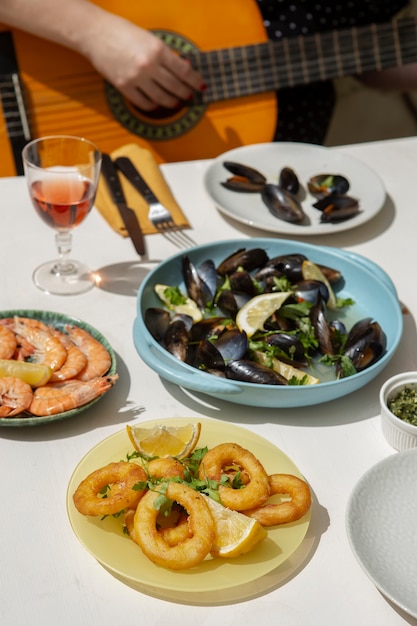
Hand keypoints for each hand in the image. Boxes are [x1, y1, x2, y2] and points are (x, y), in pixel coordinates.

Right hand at [85, 13, 204, 109]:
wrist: (96, 34)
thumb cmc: (122, 32)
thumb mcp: (149, 39)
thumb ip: (165, 55)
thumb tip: (182, 68)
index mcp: (158, 50)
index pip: (184, 71)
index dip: (195, 81)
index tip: (201, 86)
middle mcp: (149, 65)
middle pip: (175, 86)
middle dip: (185, 93)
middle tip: (190, 96)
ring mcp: (136, 78)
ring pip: (161, 97)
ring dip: (171, 102)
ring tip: (176, 102)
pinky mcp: (124, 86)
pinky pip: (143, 103)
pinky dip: (152, 106)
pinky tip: (156, 104)